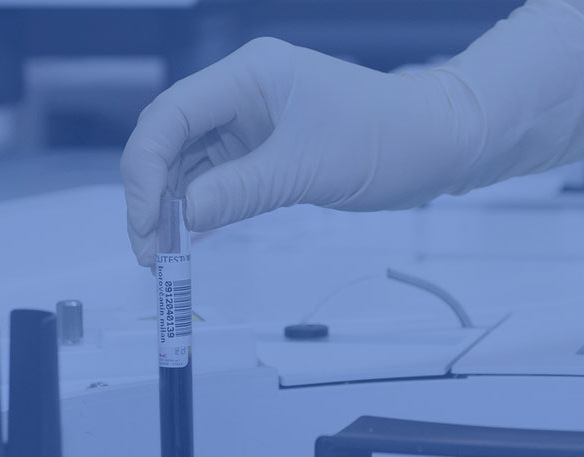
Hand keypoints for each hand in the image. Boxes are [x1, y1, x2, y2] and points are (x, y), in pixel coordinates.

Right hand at [121, 38, 482, 264]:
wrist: (439, 142)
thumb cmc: (389, 136)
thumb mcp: (310, 168)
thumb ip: (242, 190)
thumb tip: (185, 214)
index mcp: (249, 74)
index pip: (171, 115)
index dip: (146, 168)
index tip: (144, 219)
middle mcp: (242, 93)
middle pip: (169, 139)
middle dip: (151, 193)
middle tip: (149, 249)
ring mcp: (250, 122)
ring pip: (187, 163)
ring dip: (171, 207)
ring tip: (164, 254)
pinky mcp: (263, 151)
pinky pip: (215, 178)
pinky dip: (200, 209)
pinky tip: (189, 240)